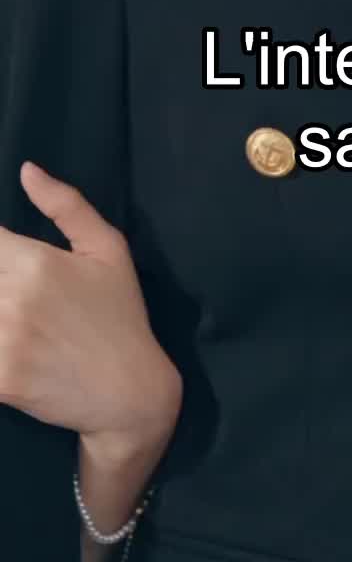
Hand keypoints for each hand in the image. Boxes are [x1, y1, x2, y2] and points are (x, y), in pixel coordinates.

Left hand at [0, 161, 181, 451]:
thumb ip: (65, 204)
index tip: (1, 256)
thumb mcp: (108, 248)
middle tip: (8, 292)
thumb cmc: (119, 313)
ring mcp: (3, 342)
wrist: (129, 391)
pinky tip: (7, 341)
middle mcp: (13, 299)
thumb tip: (27, 169)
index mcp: (35, 262)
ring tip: (7, 311)